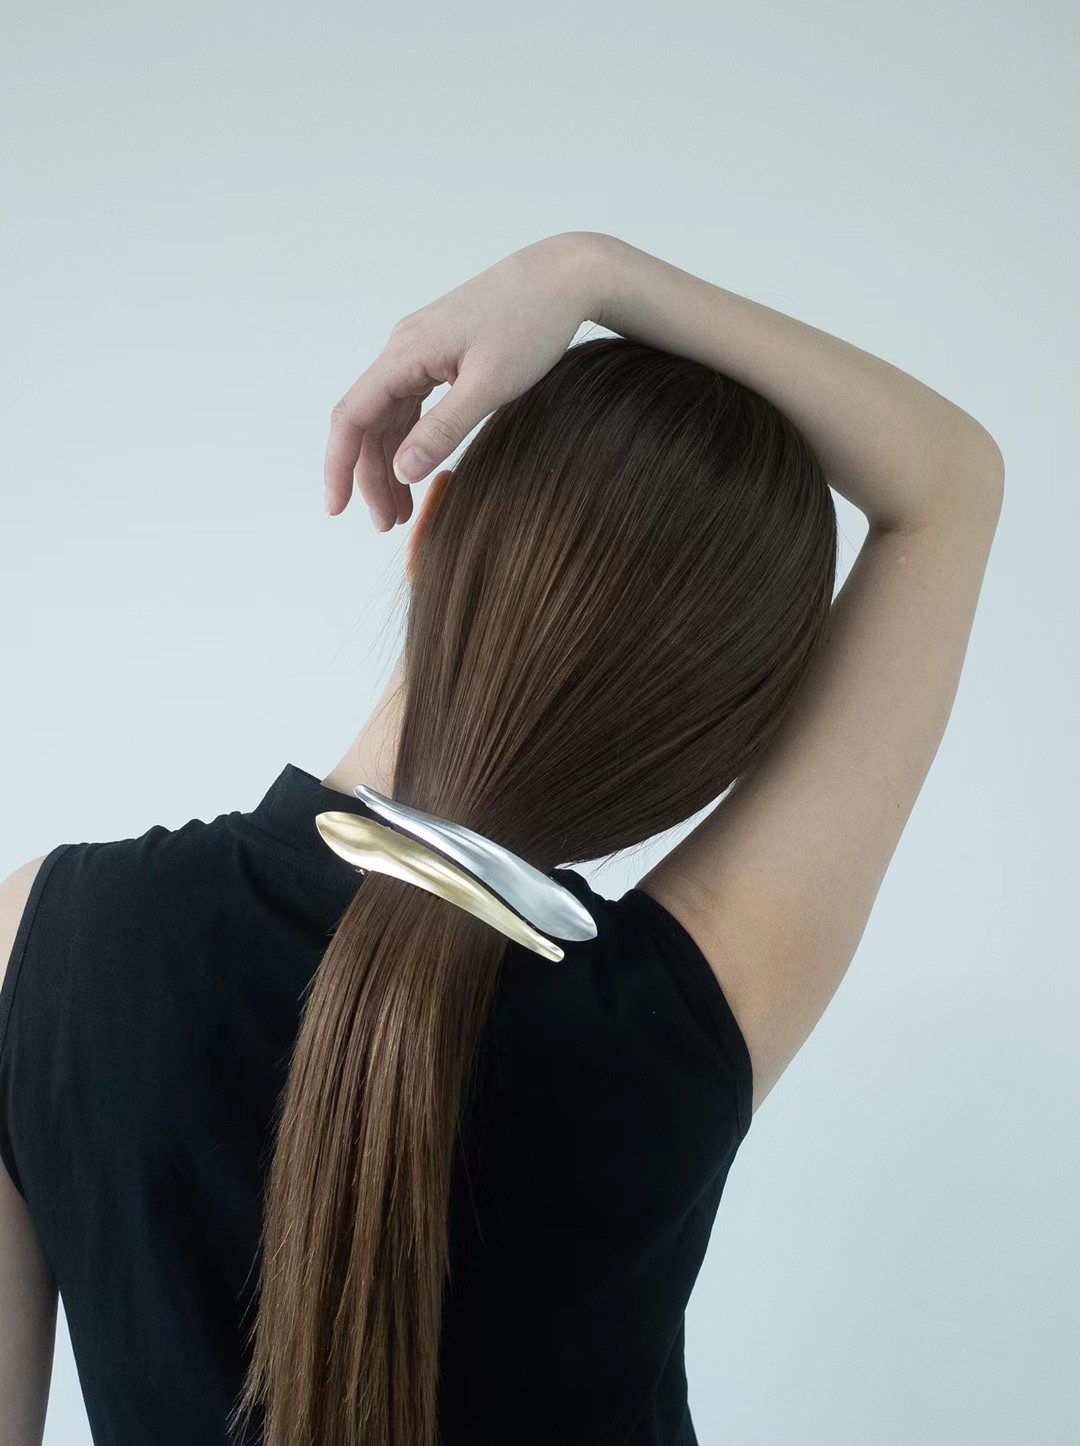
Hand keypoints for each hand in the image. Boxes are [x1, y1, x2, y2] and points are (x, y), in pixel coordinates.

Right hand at [323, 232, 605, 529]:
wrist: (565, 275)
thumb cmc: (532, 323)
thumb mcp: (490, 385)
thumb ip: (444, 430)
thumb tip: (401, 471)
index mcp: (405, 353)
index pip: (352, 417)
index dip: (339, 466)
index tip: (336, 509)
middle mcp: (403, 348)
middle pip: (368, 422)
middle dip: (371, 476)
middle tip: (388, 524)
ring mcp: (421, 349)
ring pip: (390, 415)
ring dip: (390, 463)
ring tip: (403, 510)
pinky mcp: (442, 352)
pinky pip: (411, 403)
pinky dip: (411, 440)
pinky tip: (419, 466)